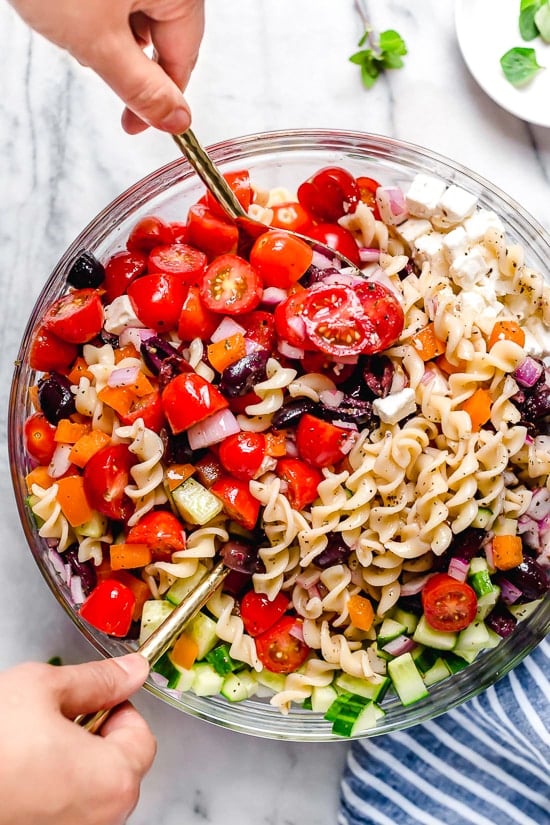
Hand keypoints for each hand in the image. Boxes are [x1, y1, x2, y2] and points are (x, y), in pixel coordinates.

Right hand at [0, 654, 155, 824]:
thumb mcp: (40, 689)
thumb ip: (96, 679)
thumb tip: (131, 671)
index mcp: (114, 780)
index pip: (142, 737)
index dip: (116, 710)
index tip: (90, 701)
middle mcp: (102, 822)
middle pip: (118, 769)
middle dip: (92, 740)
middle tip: (52, 723)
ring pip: (89, 795)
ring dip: (70, 769)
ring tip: (28, 751)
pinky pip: (63, 815)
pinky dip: (48, 796)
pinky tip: (18, 778)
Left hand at [8, 0, 203, 133]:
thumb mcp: (100, 44)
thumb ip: (143, 89)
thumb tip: (176, 118)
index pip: (184, 59)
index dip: (160, 100)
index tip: (135, 123)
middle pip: (162, 34)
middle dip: (129, 59)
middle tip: (95, 62)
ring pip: (137, 14)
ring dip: (110, 34)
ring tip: (74, 23)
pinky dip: (97, 9)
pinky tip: (71, 6)